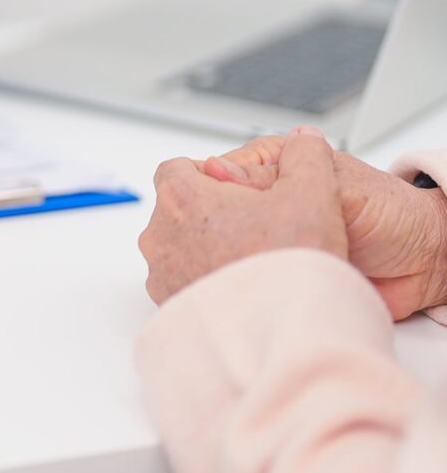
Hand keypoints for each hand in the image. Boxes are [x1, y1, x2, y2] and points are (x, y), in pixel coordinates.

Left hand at [139, 127, 347, 303]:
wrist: (286, 333)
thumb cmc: (290, 263)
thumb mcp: (312, 194)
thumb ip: (306, 157)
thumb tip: (305, 139)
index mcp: (181, 198)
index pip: (176, 170)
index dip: (206, 174)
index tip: (235, 188)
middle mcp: (160, 236)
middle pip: (176, 210)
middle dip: (208, 214)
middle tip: (253, 226)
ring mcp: (162, 275)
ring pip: (178, 249)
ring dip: (205, 249)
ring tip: (252, 260)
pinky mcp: (171, 307)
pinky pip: (184, 284)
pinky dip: (206, 282)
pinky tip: (245, 288)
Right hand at [203, 135, 446, 319]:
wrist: (427, 263)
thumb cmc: (392, 214)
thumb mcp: (338, 187)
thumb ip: (280, 177)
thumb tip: (214, 170)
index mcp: (272, 167)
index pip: (215, 176)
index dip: (209, 196)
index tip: (210, 215)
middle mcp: (262, 203)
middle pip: (214, 217)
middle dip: (218, 234)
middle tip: (233, 248)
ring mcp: (266, 240)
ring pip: (225, 250)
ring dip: (233, 262)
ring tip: (248, 271)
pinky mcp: (274, 272)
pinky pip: (248, 278)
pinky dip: (248, 285)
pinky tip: (251, 287)